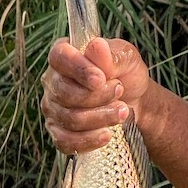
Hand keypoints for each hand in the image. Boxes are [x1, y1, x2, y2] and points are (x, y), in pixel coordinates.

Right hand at [40, 37, 147, 153]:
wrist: (134, 101)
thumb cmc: (126, 74)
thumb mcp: (127, 58)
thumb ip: (113, 54)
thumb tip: (97, 46)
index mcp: (65, 55)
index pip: (59, 58)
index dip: (79, 69)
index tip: (101, 79)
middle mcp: (53, 81)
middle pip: (65, 93)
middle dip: (97, 96)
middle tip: (119, 90)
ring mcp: (53, 108)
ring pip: (70, 118)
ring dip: (100, 117)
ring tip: (121, 111)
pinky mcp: (59, 132)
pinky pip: (65, 141)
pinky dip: (88, 140)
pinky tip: (106, 134)